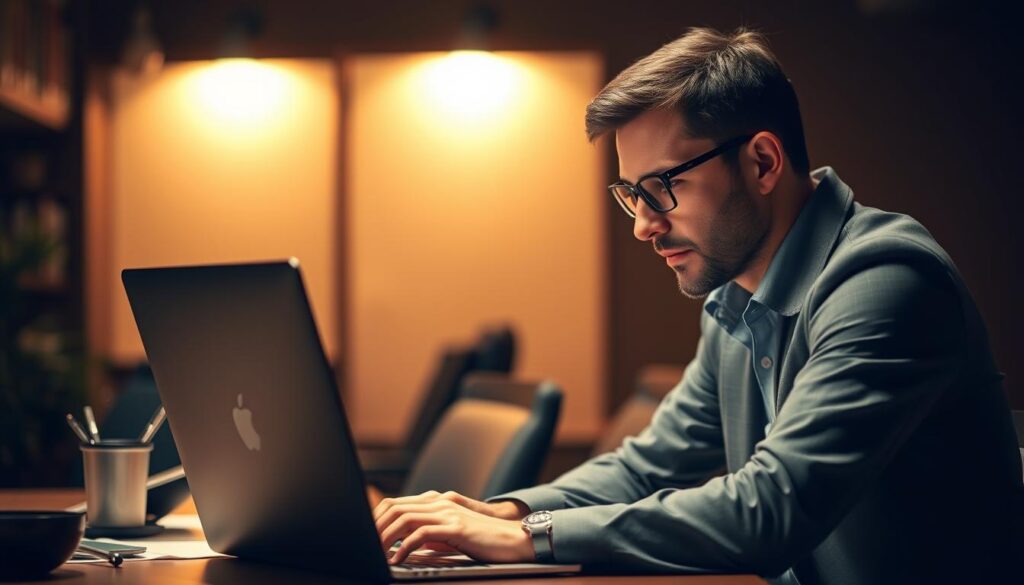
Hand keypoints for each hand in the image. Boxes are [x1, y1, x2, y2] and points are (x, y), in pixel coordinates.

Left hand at [374, 490, 534, 564]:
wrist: (514, 538)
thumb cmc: (483, 540)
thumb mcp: (451, 534)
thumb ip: (429, 534)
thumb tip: (404, 545)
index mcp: (436, 502)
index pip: (395, 503)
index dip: (376, 519)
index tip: (366, 537)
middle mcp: (439, 502)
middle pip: (395, 508)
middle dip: (375, 528)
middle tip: (365, 546)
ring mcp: (448, 513)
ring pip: (405, 519)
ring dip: (385, 538)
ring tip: (376, 554)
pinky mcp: (456, 527)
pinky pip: (422, 535)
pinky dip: (406, 547)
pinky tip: (399, 559)